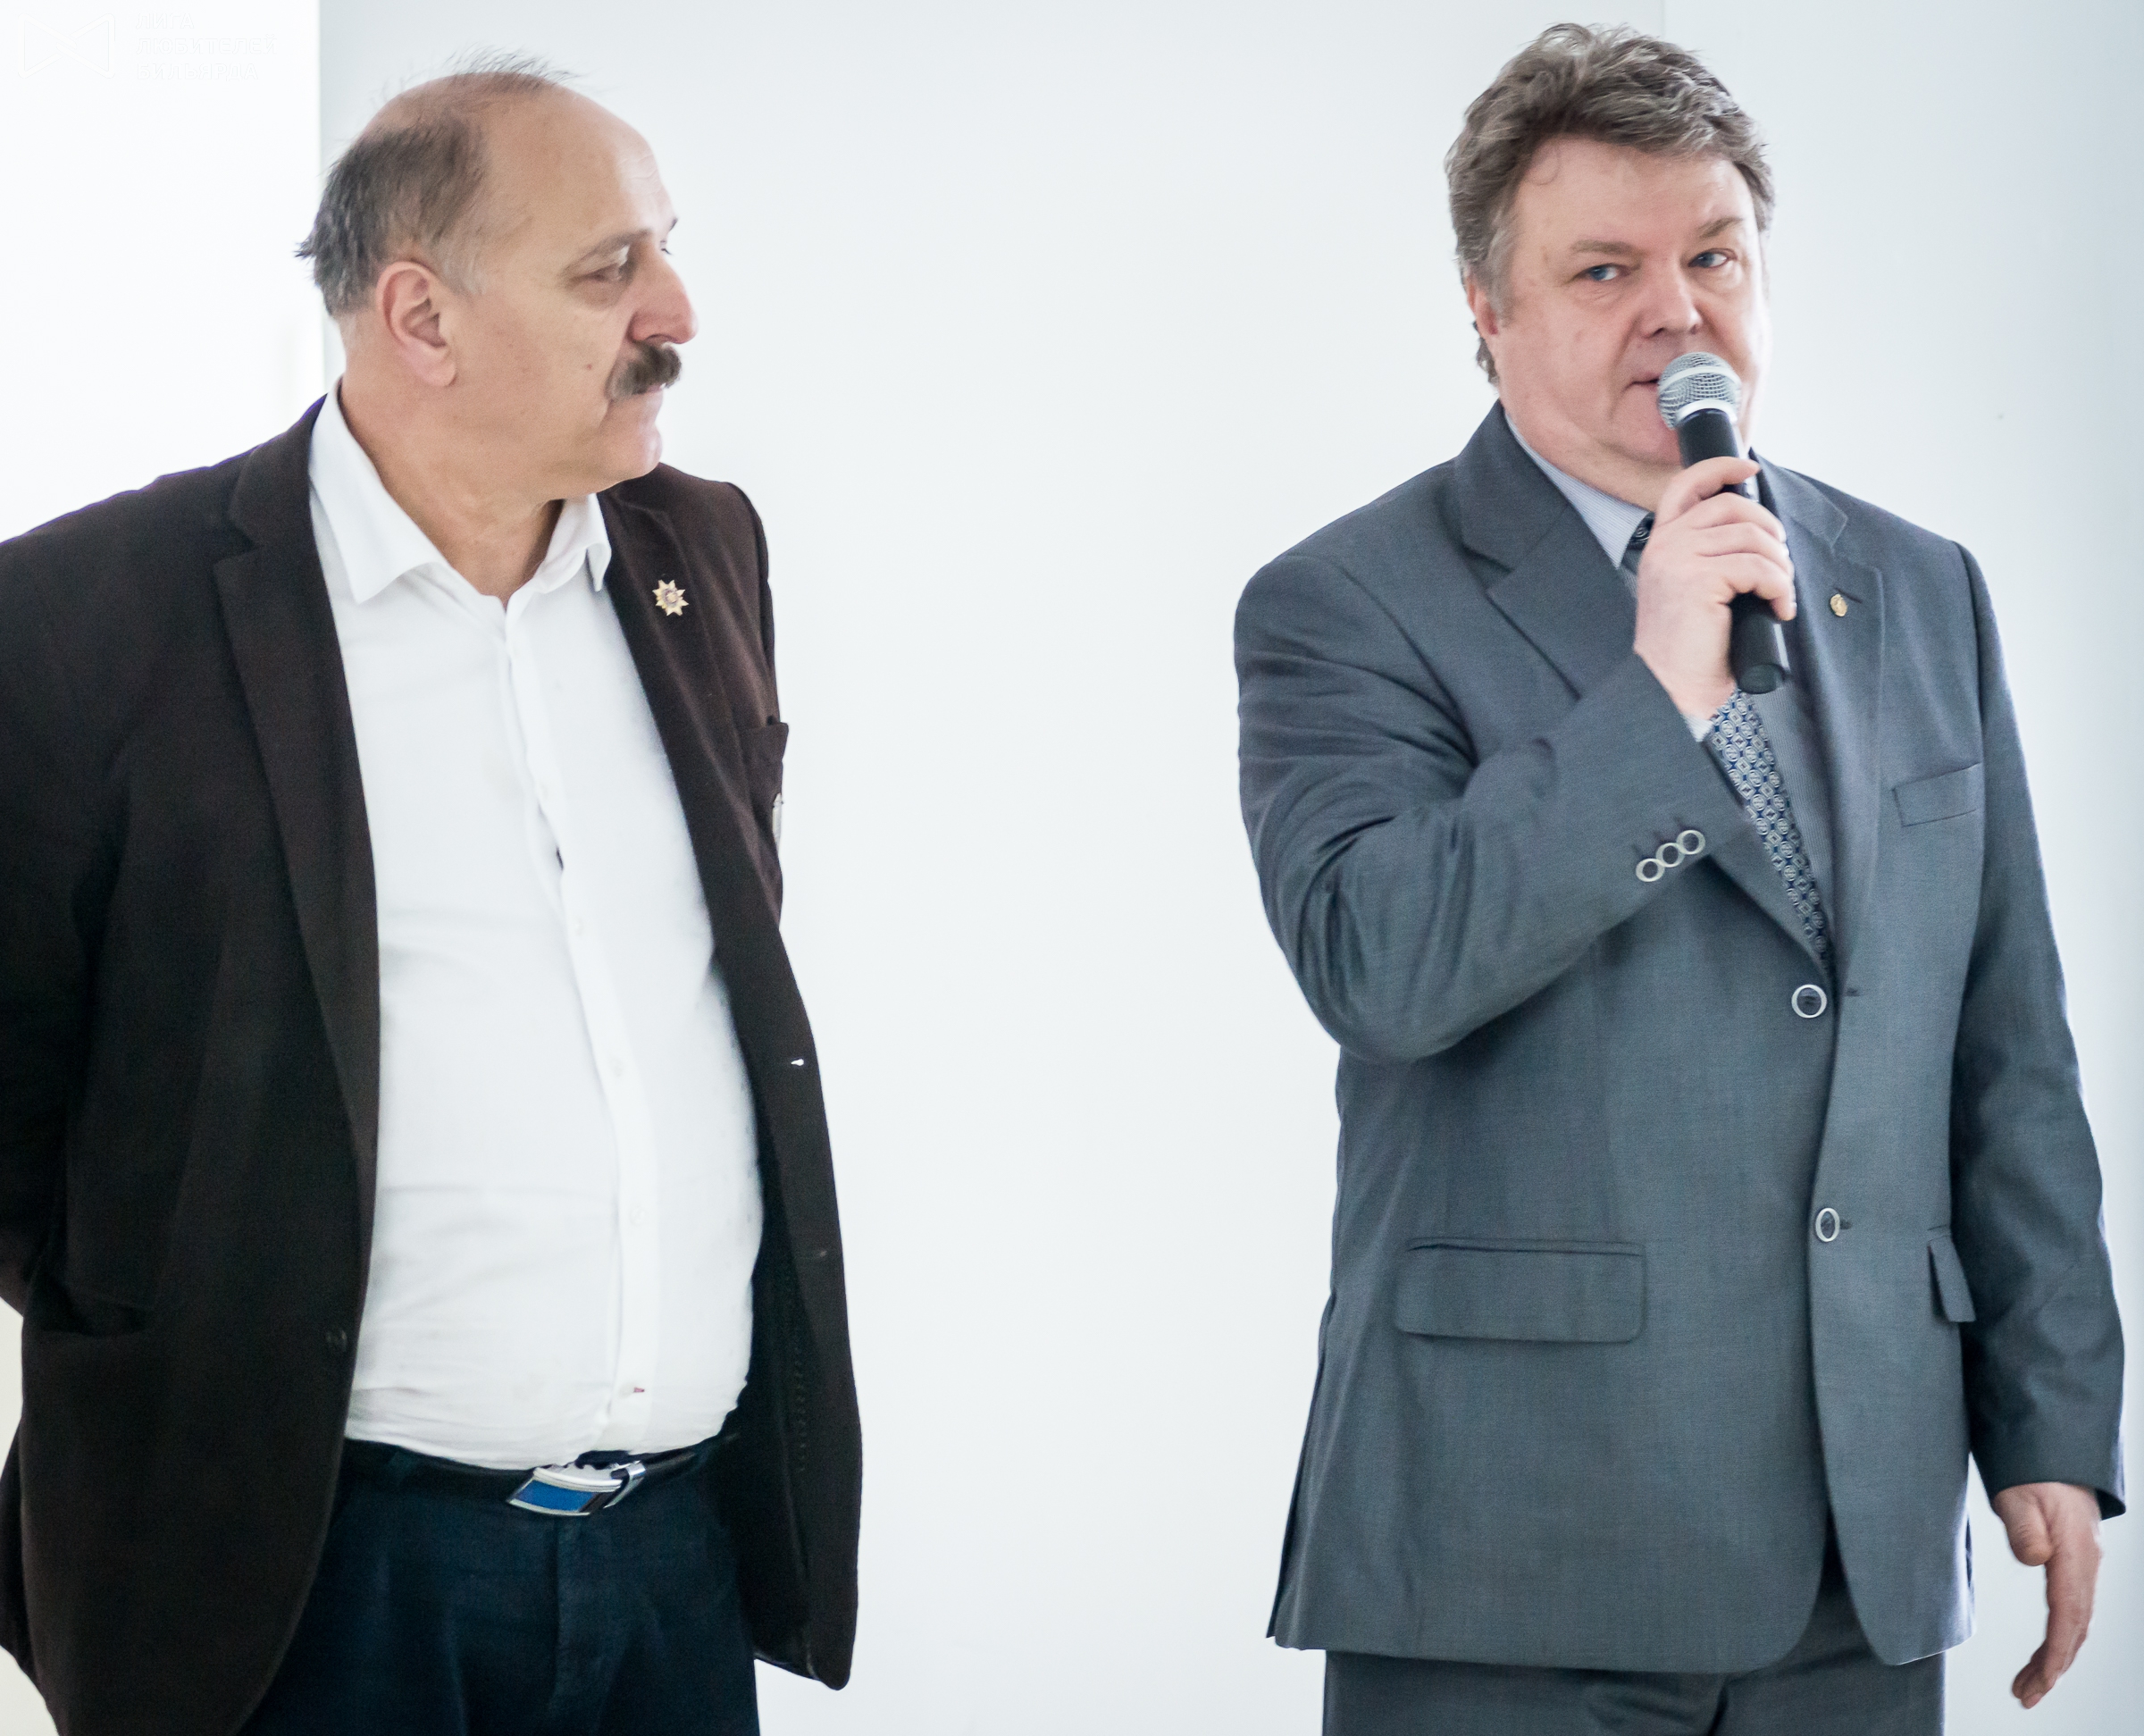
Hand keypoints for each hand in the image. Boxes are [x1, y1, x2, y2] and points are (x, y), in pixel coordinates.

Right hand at [1632, 455, 1794, 718]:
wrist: (1667, 688)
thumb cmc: (1686, 651)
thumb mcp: (1691, 591)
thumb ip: (1708, 557)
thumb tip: (1759, 537)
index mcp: (1660, 545)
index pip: (1686, 485)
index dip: (1721, 468)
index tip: (1750, 469)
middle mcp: (1665, 545)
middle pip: (1733, 505)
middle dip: (1770, 529)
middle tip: (1780, 564)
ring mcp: (1679, 559)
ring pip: (1753, 537)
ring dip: (1780, 566)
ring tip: (1779, 595)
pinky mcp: (1699, 579)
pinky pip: (1759, 568)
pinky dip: (1780, 588)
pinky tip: (1779, 610)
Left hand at [1991, 1481, 2102, 1708]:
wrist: (2055, 1447)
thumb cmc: (2033, 1470)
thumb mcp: (2018, 1492)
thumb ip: (2024, 1526)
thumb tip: (2035, 1559)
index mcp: (2074, 1553)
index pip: (2068, 1615)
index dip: (2055, 1654)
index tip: (2040, 1683)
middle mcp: (2086, 1564)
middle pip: (2075, 1628)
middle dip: (2053, 1668)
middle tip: (2025, 1696)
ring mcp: (2085, 1564)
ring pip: (2076, 1622)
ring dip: (2056, 1657)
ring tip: (2027, 1685)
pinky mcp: (2076, 1562)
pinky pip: (2073, 1608)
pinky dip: (2061, 1637)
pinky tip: (2048, 1652)